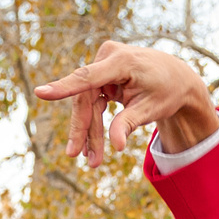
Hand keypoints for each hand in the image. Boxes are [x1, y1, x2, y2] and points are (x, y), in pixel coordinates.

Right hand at [32, 40, 218, 167]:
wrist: (178, 79)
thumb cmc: (167, 90)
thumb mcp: (151, 109)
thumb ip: (129, 124)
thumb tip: (115, 146)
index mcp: (122, 61)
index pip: (87, 77)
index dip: (63, 87)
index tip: (40, 93)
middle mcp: (108, 58)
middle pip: (85, 97)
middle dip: (83, 128)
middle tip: (76, 156)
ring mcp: (104, 65)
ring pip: (87, 103)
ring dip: (89, 131)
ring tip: (91, 160)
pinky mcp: (102, 76)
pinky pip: (92, 102)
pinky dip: (93, 124)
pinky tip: (92, 148)